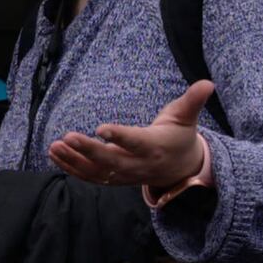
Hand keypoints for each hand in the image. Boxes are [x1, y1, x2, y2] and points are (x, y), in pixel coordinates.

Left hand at [45, 81, 218, 202]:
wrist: (180, 169)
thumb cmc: (180, 137)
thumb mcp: (187, 118)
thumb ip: (193, 101)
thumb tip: (208, 83)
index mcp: (153, 146)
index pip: (134, 142)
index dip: (119, 137)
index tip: (100, 129)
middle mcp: (137, 164)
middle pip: (110, 161)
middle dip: (87, 151)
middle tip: (66, 137)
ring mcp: (123, 174)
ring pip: (96, 172)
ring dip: (73, 161)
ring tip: (53, 147)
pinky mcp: (114, 179)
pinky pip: (90, 176)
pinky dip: (71, 168)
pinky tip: (54, 155)